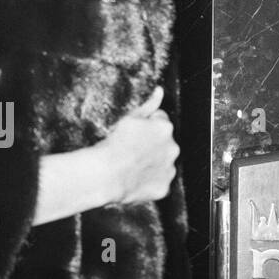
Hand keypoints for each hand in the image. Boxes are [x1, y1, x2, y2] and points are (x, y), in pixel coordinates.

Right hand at [101, 86, 179, 205]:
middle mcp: (172, 147)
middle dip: (152, 146)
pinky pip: (158, 183)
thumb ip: (149, 104)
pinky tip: (134, 180)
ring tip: (131, 167)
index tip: (132, 135)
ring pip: (163, 164)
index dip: (144, 128)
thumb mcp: (130, 118)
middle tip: (131, 151)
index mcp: (164, 127)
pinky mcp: (164, 187)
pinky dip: (149, 183)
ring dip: (152, 164)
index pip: (160, 122)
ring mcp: (169, 169)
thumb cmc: (114, 145)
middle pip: (164, 144)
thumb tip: (160, 91)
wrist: (106, 174)